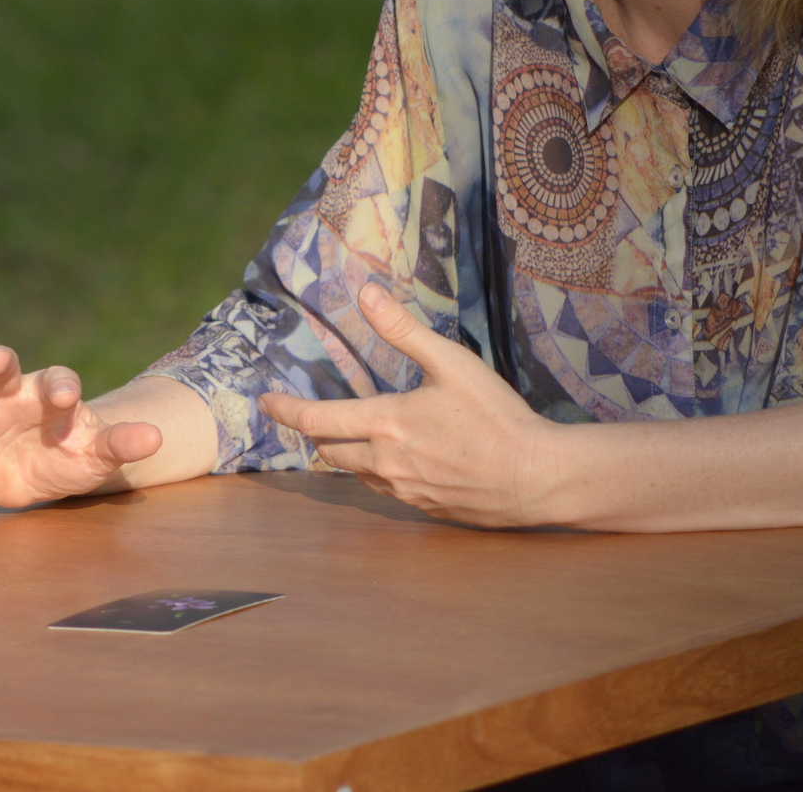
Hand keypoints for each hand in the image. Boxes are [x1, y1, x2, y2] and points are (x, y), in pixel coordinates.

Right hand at [0, 347, 164, 507]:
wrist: (38, 477)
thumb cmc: (71, 458)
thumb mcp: (97, 456)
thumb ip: (119, 445)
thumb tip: (156, 438)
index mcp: (53, 394)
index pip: (58, 380)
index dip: (60, 386)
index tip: (64, 399)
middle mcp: (14, 393)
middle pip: (6, 368)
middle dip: (1, 361)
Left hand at [256, 285, 561, 526]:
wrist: (537, 476)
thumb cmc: (497, 416)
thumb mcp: (451, 363)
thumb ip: (403, 330)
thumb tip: (366, 293)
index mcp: (386, 424)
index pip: (316, 420)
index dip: (285, 410)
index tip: (265, 402)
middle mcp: (385, 462)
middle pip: (328, 450)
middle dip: (315, 432)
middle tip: (309, 416)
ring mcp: (404, 491)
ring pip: (355, 473)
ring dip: (346, 453)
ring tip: (350, 434)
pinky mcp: (424, 508)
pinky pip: (386, 490)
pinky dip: (377, 472)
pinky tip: (394, 459)